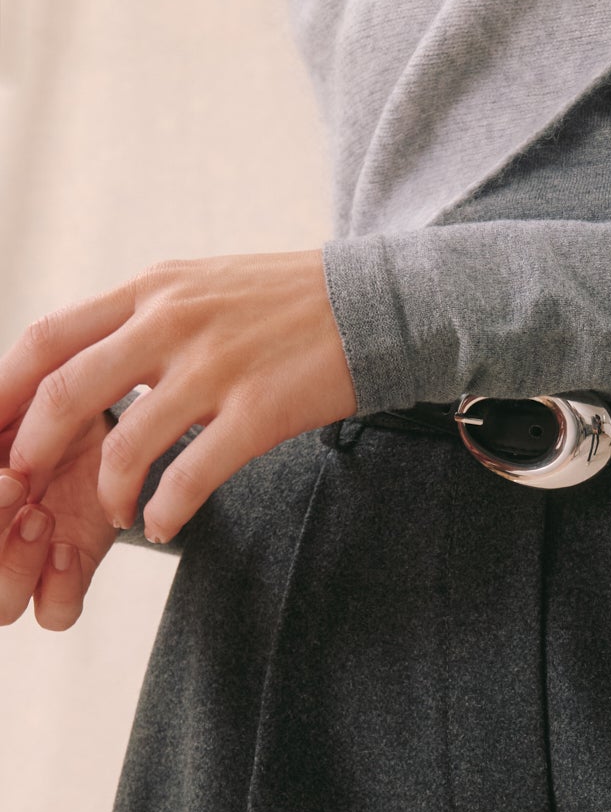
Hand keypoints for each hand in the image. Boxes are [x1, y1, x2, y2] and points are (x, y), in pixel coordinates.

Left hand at [0, 249, 355, 557]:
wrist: (374, 305)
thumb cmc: (291, 302)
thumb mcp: (202, 285)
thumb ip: (147, 316)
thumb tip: (95, 356)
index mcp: (151, 291)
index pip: (48, 337)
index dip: (6, 389)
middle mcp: (171, 324)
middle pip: (69, 390)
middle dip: (35, 447)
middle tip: (29, 482)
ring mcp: (215, 369)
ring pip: (126, 442)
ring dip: (109, 492)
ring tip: (118, 514)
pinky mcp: (258, 411)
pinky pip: (193, 474)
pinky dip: (168, 510)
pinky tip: (165, 526)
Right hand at [0, 410, 117, 628]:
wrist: (91, 413)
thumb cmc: (26, 408)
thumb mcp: (0, 412)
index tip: (4, 477)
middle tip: (15, 484)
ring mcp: (23, 563)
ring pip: (1, 609)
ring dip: (15, 565)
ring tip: (40, 515)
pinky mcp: (69, 573)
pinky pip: (56, 614)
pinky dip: (58, 589)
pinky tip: (66, 549)